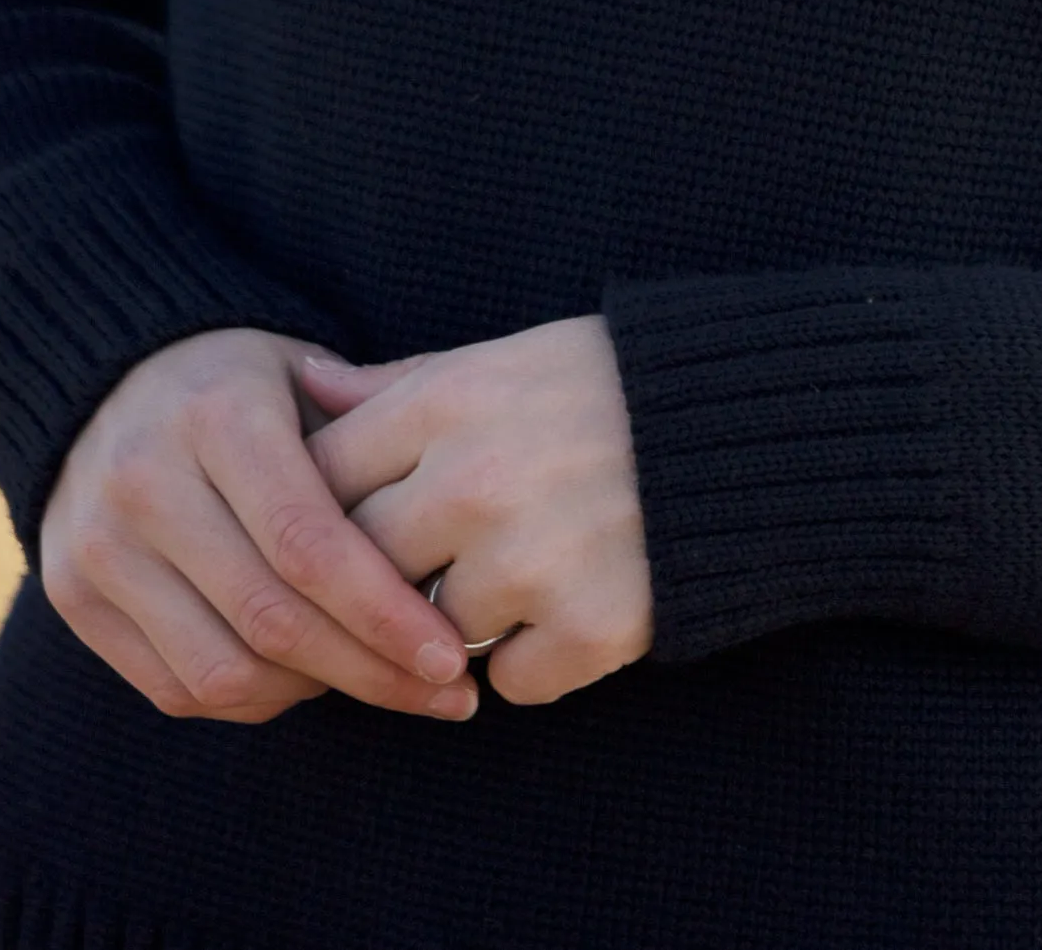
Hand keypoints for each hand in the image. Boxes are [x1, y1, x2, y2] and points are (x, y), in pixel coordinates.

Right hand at [41, 326, 480, 724]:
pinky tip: (310, 679)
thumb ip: (379, 418)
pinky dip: (254, 698)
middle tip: (448, 695)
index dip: (384, 612)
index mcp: (216, 416)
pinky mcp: (72, 598)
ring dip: (316, 694)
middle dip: (369, 671)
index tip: (454, 656)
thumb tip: (461, 486)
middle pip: (270, 618)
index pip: (308, 543)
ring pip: (221, 670)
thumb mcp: (306, 369)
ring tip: (387, 685)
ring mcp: (97, 547)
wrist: (103, 379)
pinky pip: (176, 688)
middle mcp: (145, 482)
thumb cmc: (238, 383)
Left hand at [300, 313, 652, 705]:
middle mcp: (479, 480)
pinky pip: (509, 681)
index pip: (322, 479)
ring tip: (516, 574)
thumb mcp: (497, 361)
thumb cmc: (602, 388)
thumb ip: (395, 386)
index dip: (320, 509)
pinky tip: (565, 609)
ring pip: (430, 633)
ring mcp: (532, 560)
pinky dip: (533, 659)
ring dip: (458, 623)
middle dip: (383, 576)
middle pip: (361, 566)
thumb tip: (297, 384)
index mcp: (450, 402)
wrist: (744, 426)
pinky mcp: (588, 629)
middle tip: (424, 566)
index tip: (347, 521)